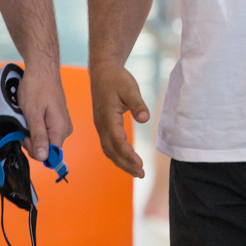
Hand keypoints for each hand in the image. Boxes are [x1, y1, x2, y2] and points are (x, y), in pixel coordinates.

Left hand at [16, 62, 71, 162]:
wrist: (42, 69)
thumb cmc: (37, 87)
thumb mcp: (33, 114)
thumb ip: (38, 137)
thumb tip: (43, 157)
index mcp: (61, 129)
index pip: (49, 155)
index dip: (34, 149)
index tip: (25, 136)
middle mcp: (65, 128)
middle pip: (47, 148)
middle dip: (31, 140)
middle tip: (22, 124)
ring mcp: (62, 123)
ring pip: (45, 139)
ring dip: (32, 132)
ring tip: (26, 117)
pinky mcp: (58, 118)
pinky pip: (46, 130)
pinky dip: (36, 126)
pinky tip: (31, 115)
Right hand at [90, 63, 148, 177]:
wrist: (103, 71)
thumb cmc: (117, 79)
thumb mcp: (130, 88)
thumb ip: (138, 104)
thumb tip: (145, 119)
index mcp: (107, 117)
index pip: (118, 142)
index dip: (128, 155)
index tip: (140, 164)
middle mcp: (101, 125)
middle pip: (112, 151)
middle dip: (126, 164)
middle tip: (141, 174)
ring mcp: (100, 126)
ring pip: (108, 150)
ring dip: (121, 162)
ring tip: (136, 172)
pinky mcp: (102, 125)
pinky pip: (108, 145)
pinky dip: (117, 155)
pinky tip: (127, 160)